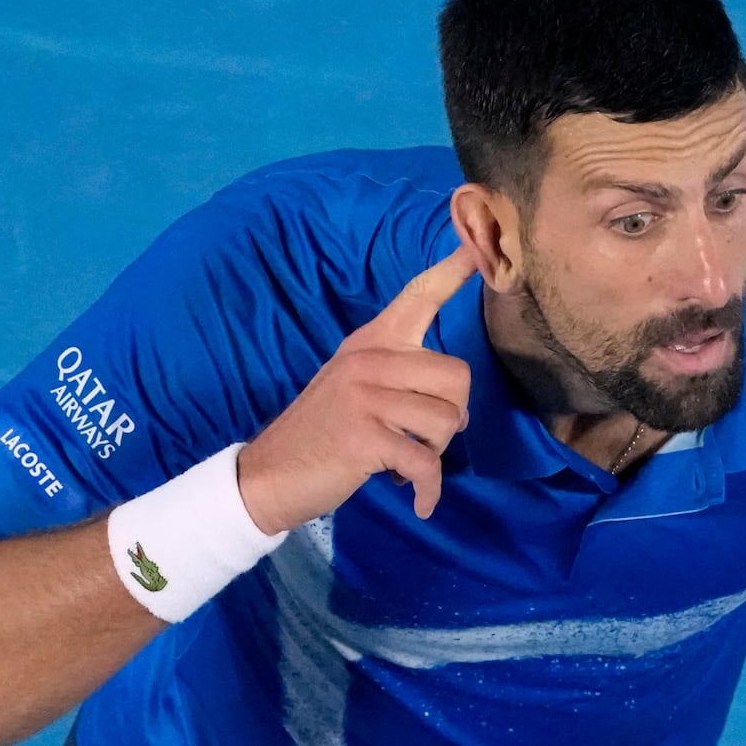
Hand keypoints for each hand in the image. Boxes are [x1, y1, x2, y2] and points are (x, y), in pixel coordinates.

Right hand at [237, 247, 477, 531]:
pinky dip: (428, 491)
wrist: (268, 475)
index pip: (419, 295)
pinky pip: (426, 463)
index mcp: (371, 341)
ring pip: (448, 421)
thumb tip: (458, 405)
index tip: (477, 243)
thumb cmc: (321, 433)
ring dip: (435, 453)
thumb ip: (399, 377)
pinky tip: (419, 501)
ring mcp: (367, 397)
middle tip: (421, 439)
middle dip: (451, 417)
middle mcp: (370, 359)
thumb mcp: (354, 387)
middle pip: (458, 376)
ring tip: (404, 460)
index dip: (453, 270)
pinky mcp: (366, 437)